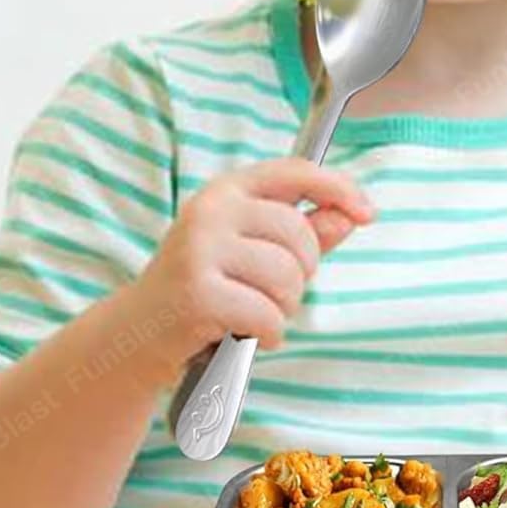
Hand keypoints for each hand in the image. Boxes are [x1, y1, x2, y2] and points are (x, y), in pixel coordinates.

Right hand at [134, 157, 374, 367]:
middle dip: (302, 275)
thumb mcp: (256, 253)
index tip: (368, 213)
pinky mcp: (197, 292)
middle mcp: (211, 211)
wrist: (138, 336)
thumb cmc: (205, 289)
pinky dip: (267, 334)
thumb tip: (350, 214)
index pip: (296, 172)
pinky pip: (269, 314)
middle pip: (300, 235)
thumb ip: (306, 232)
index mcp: (228, 191)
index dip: (340, 188)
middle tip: (271, 294)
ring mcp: (199, 249)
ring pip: (287, 277)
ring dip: (283, 309)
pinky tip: (242, 334)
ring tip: (253, 313)